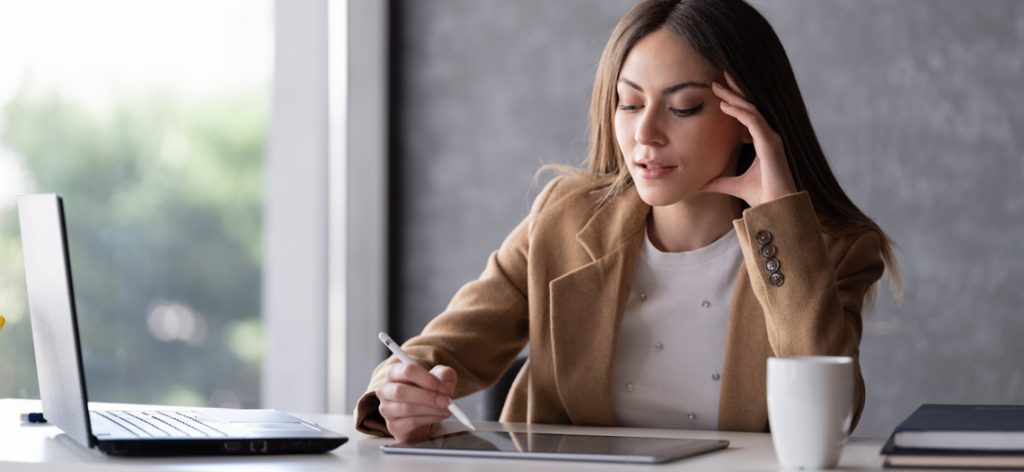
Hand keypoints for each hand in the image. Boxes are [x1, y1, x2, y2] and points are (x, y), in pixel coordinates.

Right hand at [376, 363, 456, 441]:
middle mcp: (385, 389)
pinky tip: (440, 416)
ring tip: (447, 409)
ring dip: (431, 409)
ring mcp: (387, 409)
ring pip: (407, 408)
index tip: (443, 387)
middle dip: (428, 397)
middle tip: (446, 401)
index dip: (427, 379)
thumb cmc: (426, 390)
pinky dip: (430, 419)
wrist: (422, 413)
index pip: (407, 371)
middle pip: (401, 391)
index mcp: (394, 372)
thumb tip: (446, 385)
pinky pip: (411, 422)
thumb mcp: (438, 377)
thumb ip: (444, 375)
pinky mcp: (393, 426)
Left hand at [703, 72, 797, 206]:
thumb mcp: (732, 185)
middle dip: (733, 91)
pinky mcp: (770, 143)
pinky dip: (739, 112)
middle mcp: (768, 136)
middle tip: (717, 77)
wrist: (776, 208)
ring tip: (717, 85)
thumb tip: (699, 185)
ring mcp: (771, 138)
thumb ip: (717, 182)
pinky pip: (753, 121)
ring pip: (751, 110)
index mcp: (762, 141)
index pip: (746, 115)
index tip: (717, 92)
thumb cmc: (761, 196)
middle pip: (749, 107)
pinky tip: (725, 105)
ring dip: (734, 96)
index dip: (733, 102)